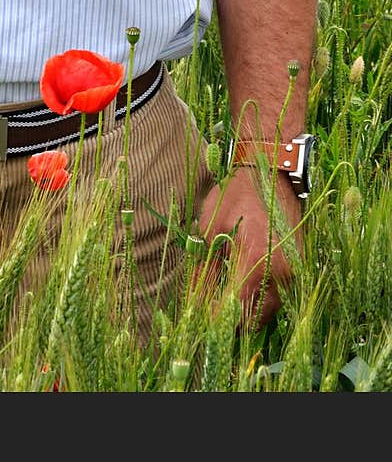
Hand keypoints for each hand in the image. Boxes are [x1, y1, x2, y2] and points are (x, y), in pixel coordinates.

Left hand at [195, 167, 303, 326]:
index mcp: (257, 262)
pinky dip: (259, 297)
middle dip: (231, 319)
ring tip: (224, 296)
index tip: (199, 321)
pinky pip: (278, 295)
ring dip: (246, 309)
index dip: (215, 320)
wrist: (270, 170)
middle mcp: (282, 273)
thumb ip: (202, 268)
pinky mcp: (299, 268)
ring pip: (267, 310)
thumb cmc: (236, 194)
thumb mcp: (210, 227)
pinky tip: (242, 283)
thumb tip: (193, 303)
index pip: (235, 310)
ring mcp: (294, 272)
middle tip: (210, 311)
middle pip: (254, 318)